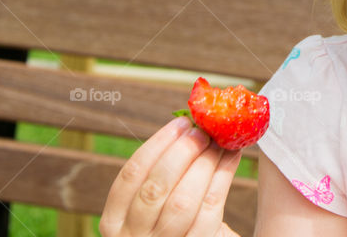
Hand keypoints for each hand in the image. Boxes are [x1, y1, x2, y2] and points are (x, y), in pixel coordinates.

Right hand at [99, 117, 241, 236]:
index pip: (130, 175)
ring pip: (182, 202)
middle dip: (182, 152)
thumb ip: (163, 175)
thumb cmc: (171, 224)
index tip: (181, 122)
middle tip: (204, 130)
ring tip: (220, 142)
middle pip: (155, 188)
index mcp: (114, 221)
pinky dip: (221, 179)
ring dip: (204, 164)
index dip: (157, 144)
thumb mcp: (153, 207)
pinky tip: (232, 158)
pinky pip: (208, 213)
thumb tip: (192, 125)